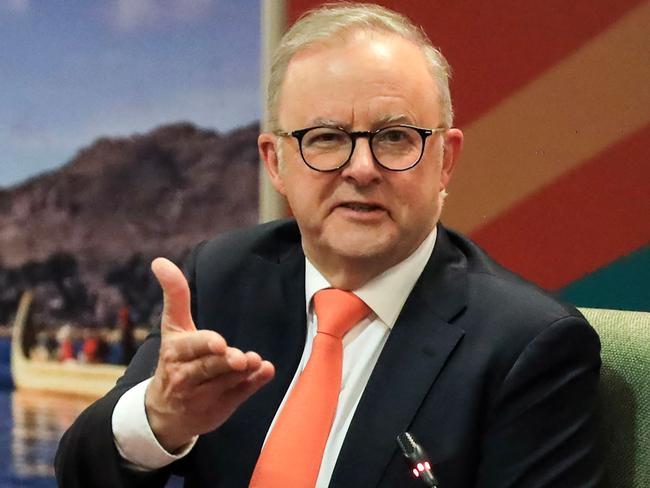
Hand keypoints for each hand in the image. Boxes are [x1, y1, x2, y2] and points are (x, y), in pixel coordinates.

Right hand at [145, 257, 274, 452]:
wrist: (165, 412)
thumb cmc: (175, 358)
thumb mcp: (173, 327)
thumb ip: (174, 294)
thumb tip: (159, 260)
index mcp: (175, 352)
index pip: (190, 346)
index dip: (205, 344)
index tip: (219, 343)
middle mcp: (185, 376)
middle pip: (209, 366)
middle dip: (225, 362)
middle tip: (241, 358)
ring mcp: (202, 395)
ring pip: (224, 382)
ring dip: (243, 373)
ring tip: (257, 362)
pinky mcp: (218, 408)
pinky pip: (237, 396)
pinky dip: (252, 385)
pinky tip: (266, 372)